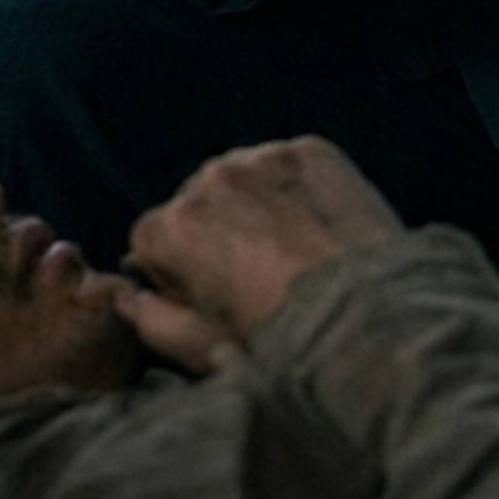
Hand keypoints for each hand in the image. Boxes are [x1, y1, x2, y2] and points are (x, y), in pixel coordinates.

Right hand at [114, 137, 401, 371]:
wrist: (372, 320)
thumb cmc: (279, 345)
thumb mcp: (202, 350)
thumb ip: (150, 320)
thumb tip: (125, 296)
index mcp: (175, 225)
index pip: (149, 237)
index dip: (175, 272)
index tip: (209, 297)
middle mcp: (212, 175)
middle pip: (195, 202)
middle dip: (212, 233)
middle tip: (255, 277)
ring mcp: (265, 155)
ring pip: (241, 179)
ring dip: (251, 206)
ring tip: (290, 250)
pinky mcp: (313, 149)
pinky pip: (286, 165)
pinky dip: (293, 190)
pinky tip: (317, 226)